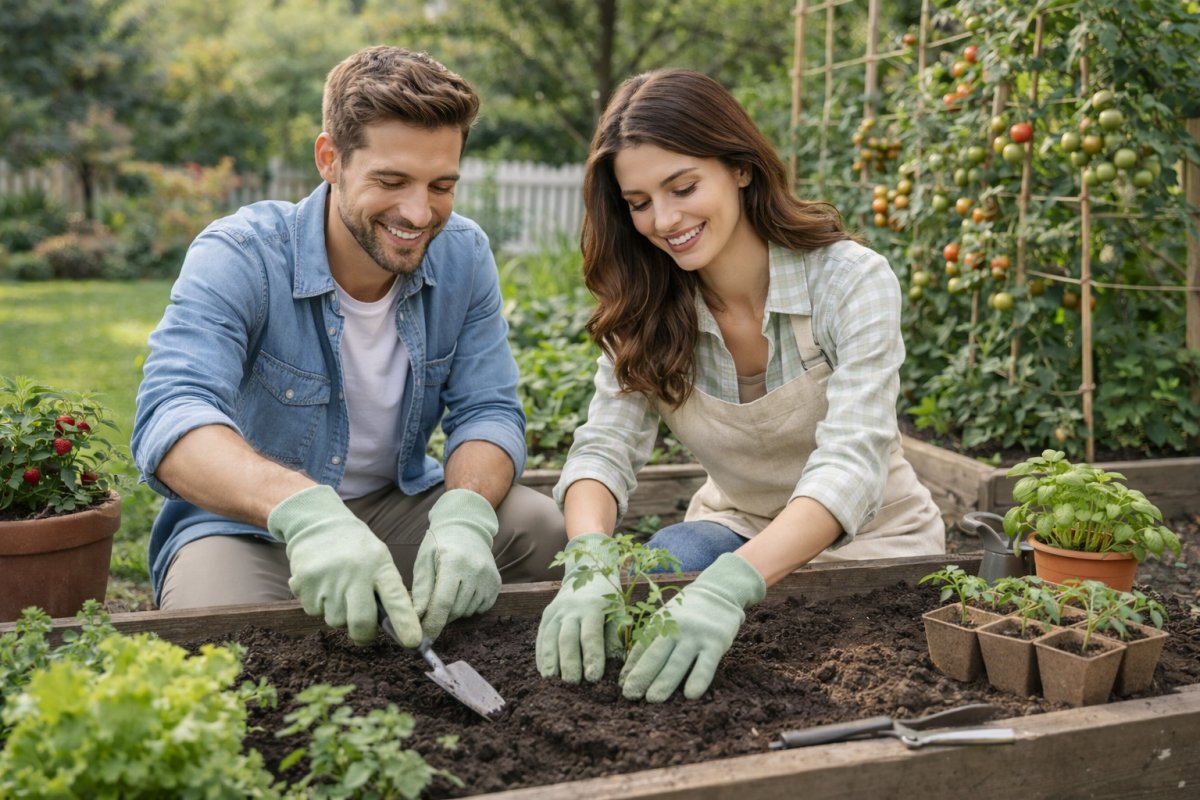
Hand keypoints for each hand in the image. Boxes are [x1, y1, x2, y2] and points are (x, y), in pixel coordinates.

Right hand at [267, 485, 420, 646]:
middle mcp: (354, 572)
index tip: (414, 642)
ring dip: (339, 615)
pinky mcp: (304, 584)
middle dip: (363, 635)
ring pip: (336, 621)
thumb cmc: (356, 550)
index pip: (396, 598)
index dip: (405, 622)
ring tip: (339, 590)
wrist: (318, 525)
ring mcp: (327, 579)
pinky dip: (319, 605)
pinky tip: (322, 585)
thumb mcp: (378, 560)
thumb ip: (385, 589)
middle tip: (364, 633)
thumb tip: (391, 629)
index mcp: (379, 565)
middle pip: (361, 622)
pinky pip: (314, 612)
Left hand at [411, 489, 500, 639]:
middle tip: (431, 608)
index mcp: (454, 562)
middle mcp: (476, 570)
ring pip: (467, 612)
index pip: (443, 603)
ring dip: (454, 610)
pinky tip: (462, 590)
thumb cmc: (439, 544)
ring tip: (448, 591)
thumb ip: (420, 590)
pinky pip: (480, 608)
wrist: (466, 528)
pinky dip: (468, 606)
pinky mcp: (496, 584)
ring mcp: (489, 577)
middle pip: (455, 610)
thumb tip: (415, 618)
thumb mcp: (424, 561)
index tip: (422, 639)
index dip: (432, 624)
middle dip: (441, 615)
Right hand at [536, 533, 621, 683]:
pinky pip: (540, 639)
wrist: (586, 574)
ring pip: (550, 639)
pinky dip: (541, 657)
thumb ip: (616, 637)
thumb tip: (615, 667)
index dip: (592, 657)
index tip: (594, 678)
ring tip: (554, 683)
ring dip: (551, 663)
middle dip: (569, 663)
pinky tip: (545, 673)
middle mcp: (572, 608)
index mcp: (594, 607)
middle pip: (567, 639)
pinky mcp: (545, 617)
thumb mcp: (619, 613)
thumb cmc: (609, 602)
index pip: (592, 635)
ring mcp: (555, 612)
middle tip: (573, 684)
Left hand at [619, 552, 764, 701]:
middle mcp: (675, 629)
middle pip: (656, 655)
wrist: (719, 592)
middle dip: (642, 675)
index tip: (621, 686)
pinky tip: (690, 695)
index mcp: (659, 623)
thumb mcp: (665, 620)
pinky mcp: (716, 642)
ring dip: (664, 681)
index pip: (641, 648)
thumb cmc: (686, 614)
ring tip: (652, 699)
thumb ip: (651, 643)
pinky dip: (698, 678)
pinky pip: (706, 663)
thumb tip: (627, 675)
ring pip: (678, 661)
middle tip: (630, 695)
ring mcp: (696, 636)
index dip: (631, 667)